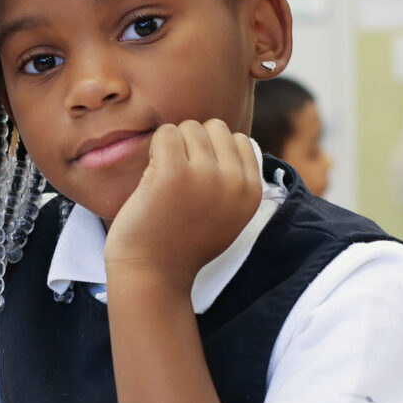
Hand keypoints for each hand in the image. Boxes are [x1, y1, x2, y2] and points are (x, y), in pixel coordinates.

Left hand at [104, 119, 262, 291]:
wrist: (153, 274)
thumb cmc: (183, 244)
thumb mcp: (226, 216)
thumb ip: (236, 182)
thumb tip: (235, 138)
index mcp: (251, 192)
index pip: (238, 139)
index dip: (213, 152)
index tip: (197, 180)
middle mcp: (234, 181)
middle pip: (214, 128)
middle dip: (193, 144)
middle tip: (178, 178)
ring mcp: (205, 175)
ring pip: (188, 127)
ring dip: (172, 147)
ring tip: (164, 180)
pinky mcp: (173, 171)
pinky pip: (165, 133)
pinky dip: (154, 148)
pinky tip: (151, 177)